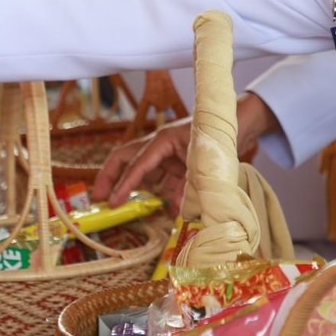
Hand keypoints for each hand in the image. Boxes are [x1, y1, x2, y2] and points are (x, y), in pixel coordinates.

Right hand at [93, 94, 278, 204]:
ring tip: (120, 207)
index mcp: (163, 139)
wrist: (238, 123)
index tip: (112, 202)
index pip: (137, 163)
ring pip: (143, 171)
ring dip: (133, 188)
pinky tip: (167, 210)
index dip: (123, 184)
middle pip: (126, 158)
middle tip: (98, 199)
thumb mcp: (203, 162)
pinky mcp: (178, 162)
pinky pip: (164, 180)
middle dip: (110, 177)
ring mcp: (168, 153)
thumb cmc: (218, 136)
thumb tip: (177, 212)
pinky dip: (162, 194)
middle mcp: (160, 144)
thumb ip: (189, 187)